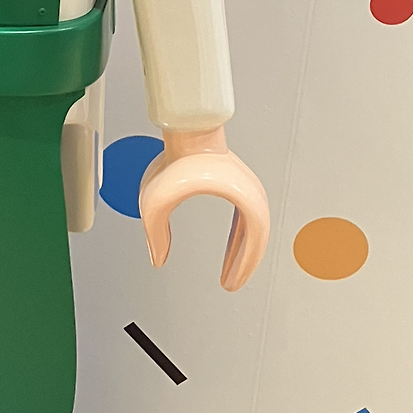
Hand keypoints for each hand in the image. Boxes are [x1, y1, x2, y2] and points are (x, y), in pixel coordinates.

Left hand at [137, 125, 268, 291]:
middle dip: (244, 264)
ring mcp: (249, 188)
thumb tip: (158, 257)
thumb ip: (155, 232)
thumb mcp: (158, 201)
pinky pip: (247, 218)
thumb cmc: (178, 159)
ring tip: (232, 271)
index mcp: (244, 199)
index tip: (232, 282)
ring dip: (244, 251)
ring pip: (253, 230)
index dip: (244, 265)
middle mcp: (253, 193)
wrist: (187, 129)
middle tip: (232, 282)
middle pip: (257, 238)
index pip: (253, 241)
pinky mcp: (240, 184)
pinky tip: (233, 247)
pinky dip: (241, 237)